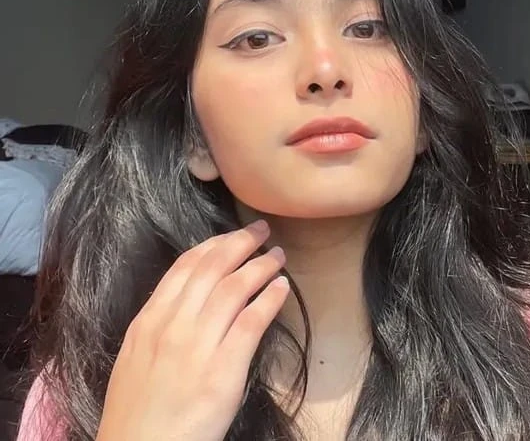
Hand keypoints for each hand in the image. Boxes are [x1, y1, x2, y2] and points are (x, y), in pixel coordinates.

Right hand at [96, 221, 287, 440]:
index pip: (184, 267)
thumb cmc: (137, 411)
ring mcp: (198, 345)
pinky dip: (269, 299)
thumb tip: (190, 299)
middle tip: (261, 230)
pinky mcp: (224, 369)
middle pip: (212, 268)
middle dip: (240, 242)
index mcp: (149, 320)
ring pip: (234, 288)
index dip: (213, 245)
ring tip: (277, 256)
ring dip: (260, 266)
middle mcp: (173, 325)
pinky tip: (282, 288)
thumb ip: (160, 324)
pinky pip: (251, 322)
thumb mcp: (136, 357)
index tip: (231, 235)